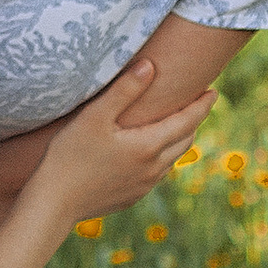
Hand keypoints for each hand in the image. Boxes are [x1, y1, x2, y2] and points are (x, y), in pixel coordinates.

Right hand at [31, 57, 212, 222]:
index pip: (187, 121)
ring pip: (172, 159)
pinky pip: (156, 174)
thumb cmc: (70, 155)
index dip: (202, 105)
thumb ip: (125, 89)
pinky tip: (149, 153)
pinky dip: (161, 158)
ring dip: (178, 140)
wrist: (54, 202)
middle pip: (185, 140)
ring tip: (175, 125)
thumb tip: (150, 65)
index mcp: (149, 146)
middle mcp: (153, 168)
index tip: (213, 91)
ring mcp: (143, 186)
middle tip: (196, 104)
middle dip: (193, 121)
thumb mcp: (95, 116)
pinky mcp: (131, 197)